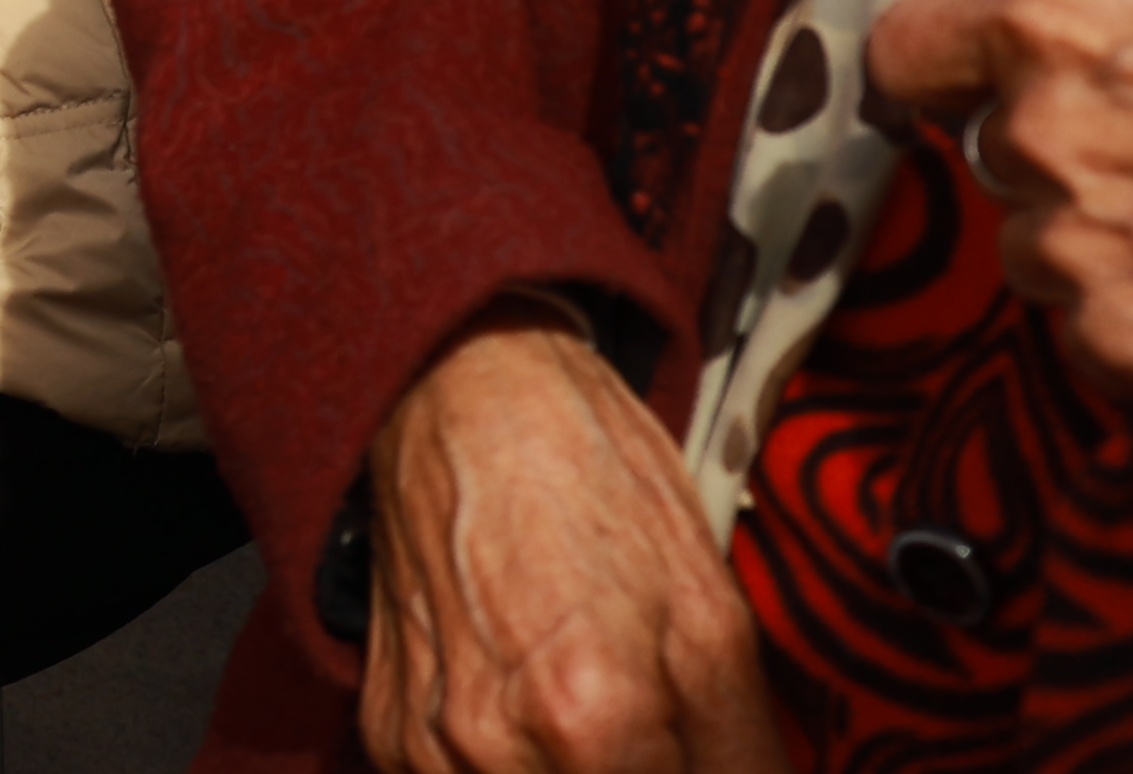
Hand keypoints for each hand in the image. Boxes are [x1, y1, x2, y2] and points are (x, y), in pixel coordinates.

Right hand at [356, 312, 783, 773]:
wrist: (458, 395)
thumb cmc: (591, 481)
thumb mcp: (713, 614)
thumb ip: (744, 754)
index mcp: (597, 719)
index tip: (706, 765)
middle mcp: (497, 749)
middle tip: (661, 746)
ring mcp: (428, 748)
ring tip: (603, 734)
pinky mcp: (388, 734)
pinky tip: (537, 722)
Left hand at [871, 0, 1132, 403]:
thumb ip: (1125, 29)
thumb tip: (1078, 54)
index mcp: (1052, 23)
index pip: (906, 53)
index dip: (945, 72)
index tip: (968, 86)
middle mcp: (1038, 133)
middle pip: (995, 157)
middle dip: (1064, 163)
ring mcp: (1075, 249)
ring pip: (1039, 253)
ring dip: (1103, 250)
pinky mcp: (1127, 348)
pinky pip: (1095, 337)